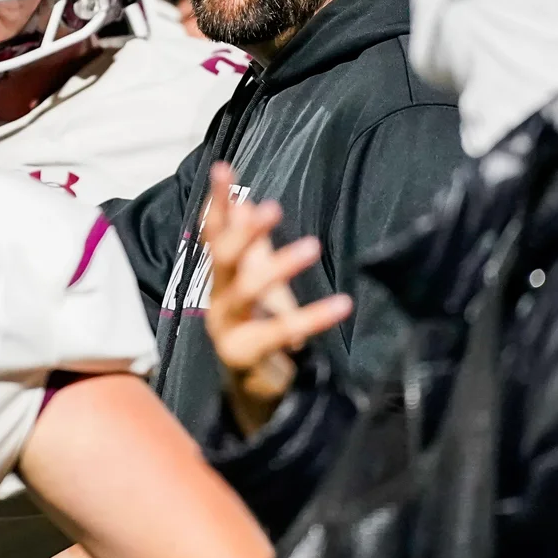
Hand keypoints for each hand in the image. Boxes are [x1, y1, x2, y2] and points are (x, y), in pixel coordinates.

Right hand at [202, 162, 353, 435]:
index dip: (218, 201)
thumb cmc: (260, 328)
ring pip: (246, 292)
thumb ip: (252, 246)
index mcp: (222, 279)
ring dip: (278, 266)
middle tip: (272, 208)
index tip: (223, 168)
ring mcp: (227, 329)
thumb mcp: (259, 283)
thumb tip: (246, 201)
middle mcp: (218, 300)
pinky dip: (312, 317)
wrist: (255, 390)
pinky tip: (342, 304)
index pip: (215, 234)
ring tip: (313, 246)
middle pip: (224, 259)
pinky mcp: (245, 357)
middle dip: (245, 232)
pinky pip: (280, 332)